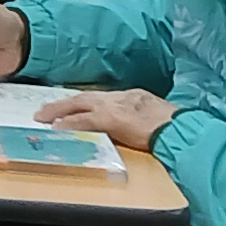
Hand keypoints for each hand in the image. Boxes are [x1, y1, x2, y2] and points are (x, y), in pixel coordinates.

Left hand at [40, 86, 172, 150]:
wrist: (181, 129)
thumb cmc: (175, 127)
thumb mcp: (156, 116)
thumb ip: (140, 118)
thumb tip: (134, 128)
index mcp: (132, 96)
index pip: (101, 98)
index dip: (84, 104)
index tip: (70, 107)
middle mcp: (120, 97)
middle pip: (85, 97)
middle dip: (64, 104)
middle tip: (45, 110)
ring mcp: (115, 106)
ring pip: (80, 105)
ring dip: (60, 110)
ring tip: (43, 116)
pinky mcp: (111, 119)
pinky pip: (84, 120)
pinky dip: (70, 123)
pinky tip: (57, 126)